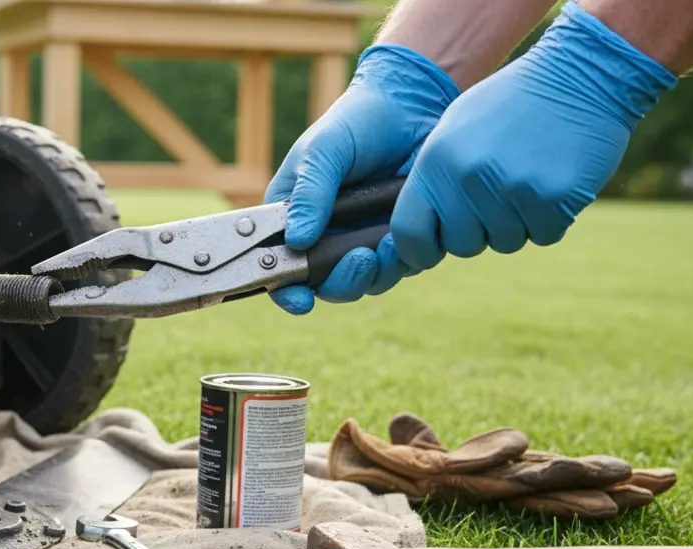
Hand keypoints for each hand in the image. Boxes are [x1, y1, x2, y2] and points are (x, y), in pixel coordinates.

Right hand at [264, 44, 458, 314]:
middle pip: (326, 285)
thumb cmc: (356, 121)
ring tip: (387, 243)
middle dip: (342, 282)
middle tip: (360, 260)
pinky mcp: (400, 237)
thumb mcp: (323, 151)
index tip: (301, 299)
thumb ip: (309, 195)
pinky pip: (400, 266)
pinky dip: (402, 258)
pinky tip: (403, 234)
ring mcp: (363, 239)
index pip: (280, 267)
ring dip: (375, 273)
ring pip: (366, 282)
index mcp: (293, 217)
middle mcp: (326, 236)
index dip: (286, 291)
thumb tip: (297, 241)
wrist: (412, 104)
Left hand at [390, 1, 676, 272]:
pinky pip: (544, 235)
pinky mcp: (554, 197)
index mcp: (437, 159)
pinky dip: (552, 218)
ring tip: (529, 177)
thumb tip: (415, 237)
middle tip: (499, 195)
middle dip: (479, 231)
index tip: (432, 253)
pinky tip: (555, 179)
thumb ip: (434, 180)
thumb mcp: (456, 129)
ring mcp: (512, 188)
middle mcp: (469, 176)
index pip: (409, 232)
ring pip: (505, 242)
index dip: (418, 251)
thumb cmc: (511, 103)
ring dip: (518, 223)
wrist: (580, 74)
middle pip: (462, 245)